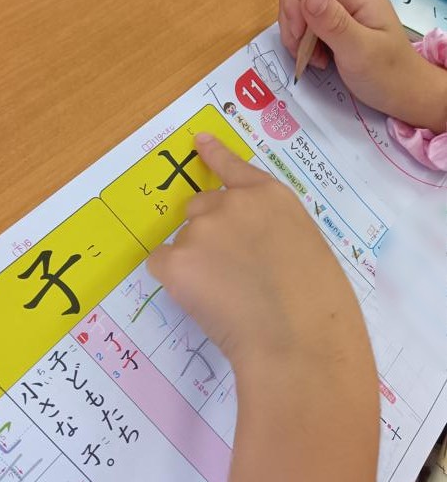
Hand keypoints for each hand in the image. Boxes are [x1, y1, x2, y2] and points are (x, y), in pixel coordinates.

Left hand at [148, 134, 379, 481]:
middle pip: (199, 208)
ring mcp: (201, 229)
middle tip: (231, 272)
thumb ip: (271, 231)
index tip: (198, 142)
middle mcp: (231, 203)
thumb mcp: (306, 247)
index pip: (234, 167)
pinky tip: (202, 301)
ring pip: (184, 241)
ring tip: (228, 296)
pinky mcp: (176, 260)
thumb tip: (246, 246)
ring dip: (195, 261)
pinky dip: (175, 280)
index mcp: (271, 196)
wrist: (300, 339)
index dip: (214, 155)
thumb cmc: (319, 304)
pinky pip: (162, 264)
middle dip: (209, 233)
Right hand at [279, 0, 446, 132]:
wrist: (404, 93)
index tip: (300, 35)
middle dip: (294, 22)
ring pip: (300, 9)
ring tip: (314, 59)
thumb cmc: (386, 74)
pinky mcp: (336, 25)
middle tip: (303, 52)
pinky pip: (307, 24)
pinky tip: (318, 59)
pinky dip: (304, 43)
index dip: (298, 1)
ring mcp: (342, 9)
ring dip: (297, 35)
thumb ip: (333, 22)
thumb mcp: (359, 51)